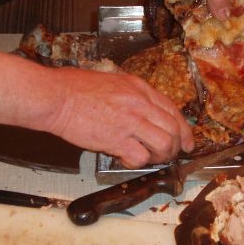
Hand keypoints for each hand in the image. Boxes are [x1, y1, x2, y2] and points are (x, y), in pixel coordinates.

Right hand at [46, 67, 193, 167]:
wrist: (56, 97)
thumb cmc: (75, 88)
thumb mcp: (112, 82)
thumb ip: (131, 96)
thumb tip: (141, 114)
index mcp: (139, 88)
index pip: (173, 110)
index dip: (184, 129)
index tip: (187, 141)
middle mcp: (140, 103)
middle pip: (173, 129)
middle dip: (176, 146)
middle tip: (169, 155)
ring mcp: (130, 121)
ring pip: (164, 144)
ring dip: (160, 156)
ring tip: (148, 158)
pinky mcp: (117, 139)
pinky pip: (140, 157)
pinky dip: (137, 162)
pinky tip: (126, 158)